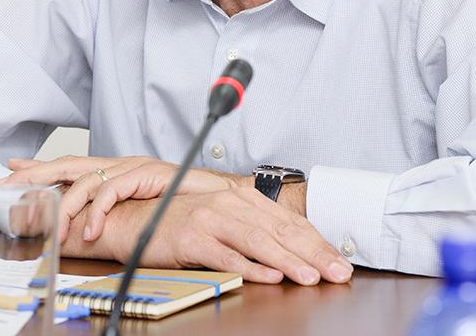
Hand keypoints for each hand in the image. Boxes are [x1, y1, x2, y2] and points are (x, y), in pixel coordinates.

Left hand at [0, 155, 231, 242]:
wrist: (219, 195)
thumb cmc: (180, 203)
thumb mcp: (137, 207)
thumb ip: (111, 210)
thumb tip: (84, 227)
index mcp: (114, 169)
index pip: (69, 163)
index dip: (39, 166)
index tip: (11, 168)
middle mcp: (118, 163)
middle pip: (67, 165)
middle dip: (35, 175)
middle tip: (8, 187)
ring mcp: (130, 166)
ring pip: (86, 181)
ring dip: (67, 208)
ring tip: (56, 233)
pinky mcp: (145, 173)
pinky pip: (112, 190)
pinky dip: (97, 211)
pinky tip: (90, 230)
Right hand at [67, 187, 352, 285]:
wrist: (136, 221)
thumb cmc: (182, 226)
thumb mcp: (224, 223)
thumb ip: (257, 232)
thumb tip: (296, 252)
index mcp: (241, 198)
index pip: (288, 222)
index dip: (318, 243)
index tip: (340, 262)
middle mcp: (229, 203)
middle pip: (280, 230)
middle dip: (314, 254)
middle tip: (338, 272)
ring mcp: (210, 218)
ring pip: (258, 241)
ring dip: (288, 260)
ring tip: (310, 277)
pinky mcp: (192, 236)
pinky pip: (226, 255)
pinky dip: (250, 267)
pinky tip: (270, 276)